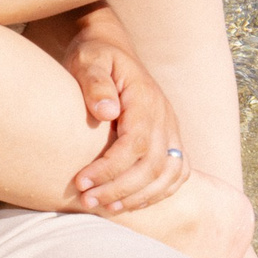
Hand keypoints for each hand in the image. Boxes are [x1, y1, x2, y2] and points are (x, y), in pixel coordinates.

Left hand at [63, 12, 189, 215]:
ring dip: (139, 196)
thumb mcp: (88, 60)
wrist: (111, 49)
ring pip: (169, 174)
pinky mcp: (170, 139)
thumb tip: (107, 112)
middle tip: (87, 200)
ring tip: (106, 207)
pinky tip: (131, 202)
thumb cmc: (95, 56)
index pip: (136, 144)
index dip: (110, 169)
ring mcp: (170, 129)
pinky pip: (177, 172)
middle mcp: (164, 116)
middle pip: (153, 165)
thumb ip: (95, 83)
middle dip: (120, 189)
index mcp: (145, 99)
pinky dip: (158, 193)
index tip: (80, 181)